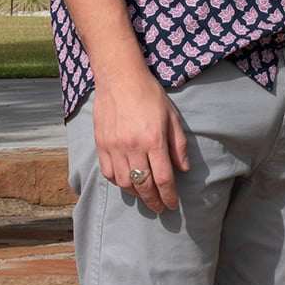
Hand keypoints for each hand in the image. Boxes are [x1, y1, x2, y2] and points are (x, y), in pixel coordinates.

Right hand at [92, 71, 189, 213]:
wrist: (120, 77)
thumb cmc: (148, 94)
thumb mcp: (171, 116)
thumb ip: (178, 144)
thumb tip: (183, 169)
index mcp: (154, 140)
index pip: (163, 179)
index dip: (169, 196)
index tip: (172, 205)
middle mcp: (133, 146)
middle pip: (144, 186)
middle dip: (154, 201)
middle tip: (160, 208)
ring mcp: (114, 145)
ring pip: (124, 183)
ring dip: (136, 194)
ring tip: (144, 194)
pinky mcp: (101, 142)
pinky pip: (108, 172)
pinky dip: (118, 181)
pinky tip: (126, 181)